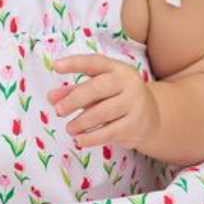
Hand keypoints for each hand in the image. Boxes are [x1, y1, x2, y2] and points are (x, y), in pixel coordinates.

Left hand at [45, 54, 159, 149]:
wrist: (151, 115)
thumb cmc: (115, 98)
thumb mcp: (97, 89)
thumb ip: (73, 91)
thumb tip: (51, 97)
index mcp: (116, 69)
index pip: (95, 62)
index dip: (75, 63)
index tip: (55, 66)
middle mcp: (128, 82)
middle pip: (97, 88)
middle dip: (74, 100)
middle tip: (58, 110)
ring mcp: (135, 103)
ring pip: (102, 112)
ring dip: (81, 122)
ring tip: (69, 129)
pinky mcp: (136, 125)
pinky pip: (109, 132)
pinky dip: (91, 137)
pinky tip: (79, 140)